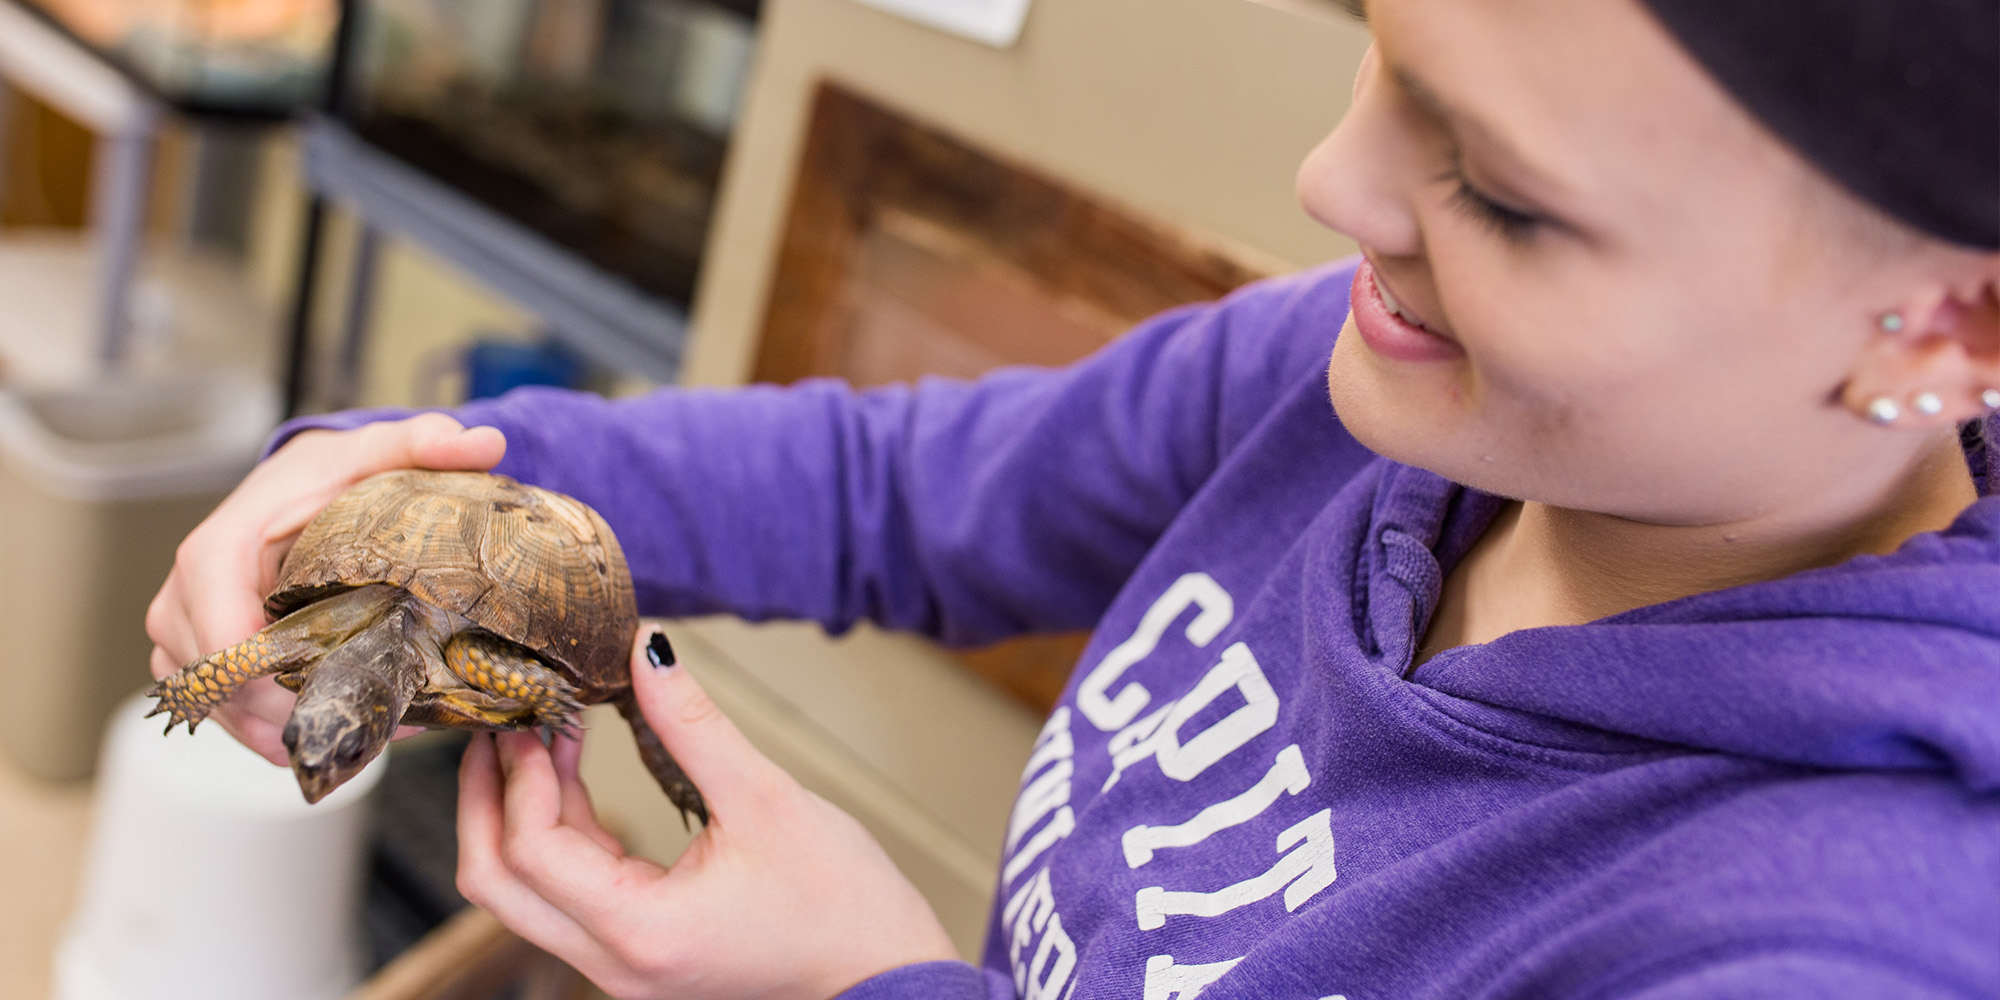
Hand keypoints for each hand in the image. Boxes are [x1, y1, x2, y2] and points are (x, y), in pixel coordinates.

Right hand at [145, 414, 506, 763]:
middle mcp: (185, 595)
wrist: (304, 492)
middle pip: (214, 677)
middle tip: (374, 705)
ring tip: (372, 719)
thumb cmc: (334, 478)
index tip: (317, 680)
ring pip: (221, 710)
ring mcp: (186, 636)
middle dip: (291, 704)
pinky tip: (345, 717)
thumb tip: (483, 442)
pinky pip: (231, 722)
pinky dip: (284, 733)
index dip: (252, 658)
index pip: (211, 611)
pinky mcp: (203, 667)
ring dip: (292, 728)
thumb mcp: (379, 454)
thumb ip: (424, 444)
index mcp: (220, 544)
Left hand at [456, 631, 958, 999]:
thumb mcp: (767, 798)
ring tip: (543, 737)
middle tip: (499, 728)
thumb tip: (646, 651)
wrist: (882, 971)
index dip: (518, 777)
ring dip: (520, 814)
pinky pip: (568, 895)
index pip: (532, 853)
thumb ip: (694, 724)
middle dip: (485, 801)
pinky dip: (560, 834)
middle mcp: (616, 963)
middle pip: (498, 887)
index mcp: (642, 931)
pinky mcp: (637, 952)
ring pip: (525, 894)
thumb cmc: (841, 904)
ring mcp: (622, 965)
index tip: (533, 716)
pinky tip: (575, 778)